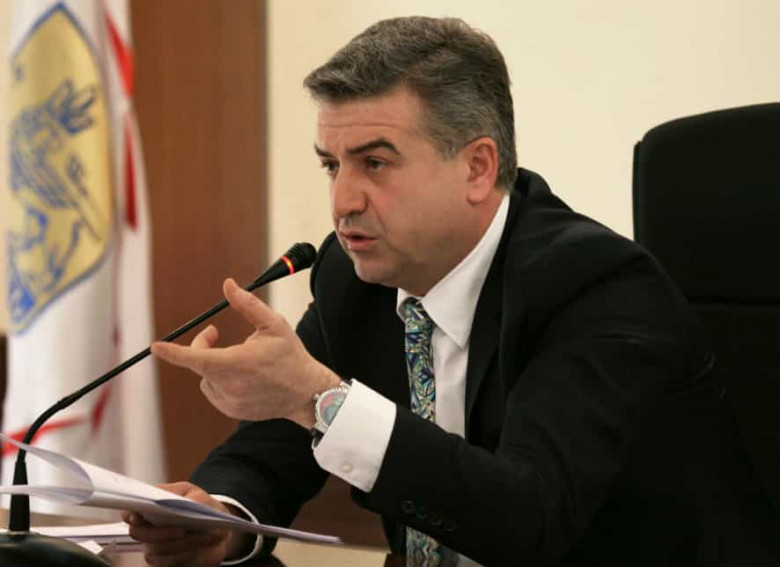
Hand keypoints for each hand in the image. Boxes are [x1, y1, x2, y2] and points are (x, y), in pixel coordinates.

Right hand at [122, 482, 242, 566]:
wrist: (219, 529)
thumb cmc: (204, 508)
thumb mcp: (199, 496)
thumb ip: (188, 498)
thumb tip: (178, 503)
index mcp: (152, 506)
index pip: (129, 511)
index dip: (130, 514)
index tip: (138, 517)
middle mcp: (148, 528)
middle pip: (139, 533)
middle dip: (161, 532)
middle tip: (182, 530)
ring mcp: (154, 547)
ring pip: (157, 550)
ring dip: (182, 544)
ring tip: (204, 536)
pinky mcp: (165, 563)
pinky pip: (168, 563)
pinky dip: (186, 555)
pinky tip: (199, 548)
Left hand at [151, 278, 339, 426]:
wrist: (305, 392)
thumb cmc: (290, 355)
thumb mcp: (274, 324)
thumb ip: (248, 304)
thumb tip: (228, 284)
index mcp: (238, 362)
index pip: (197, 357)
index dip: (174, 352)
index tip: (156, 347)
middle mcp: (231, 385)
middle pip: (198, 363)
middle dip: (200, 346)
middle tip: (213, 333)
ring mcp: (230, 401)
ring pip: (205, 378)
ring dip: (212, 365)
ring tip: (238, 360)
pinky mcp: (231, 410)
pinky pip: (213, 392)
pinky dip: (220, 381)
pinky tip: (243, 378)